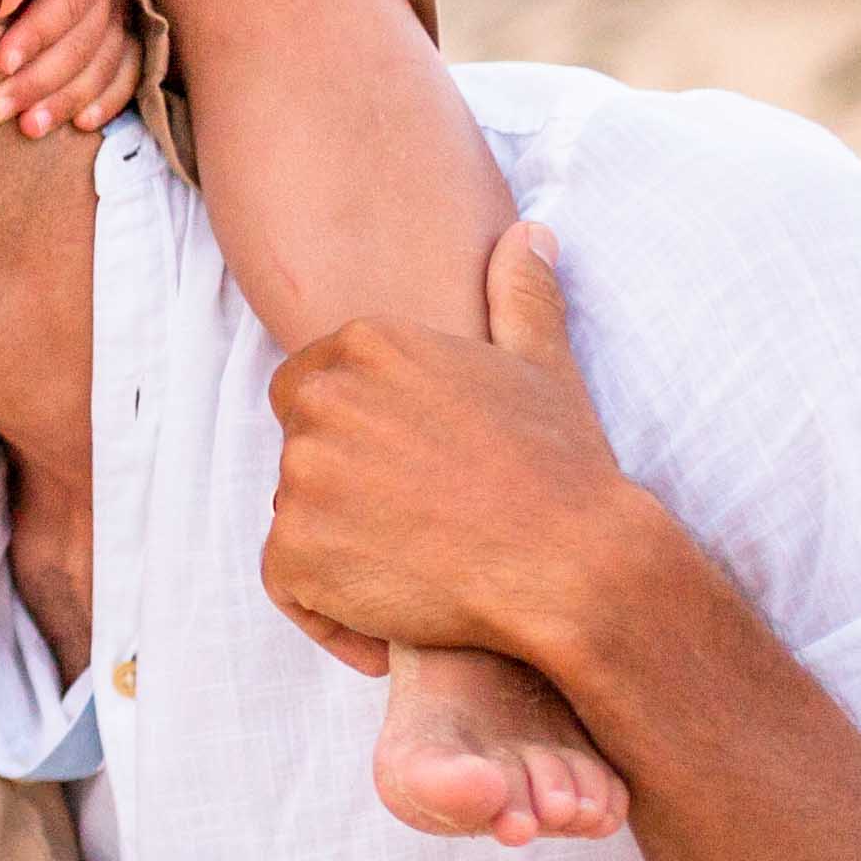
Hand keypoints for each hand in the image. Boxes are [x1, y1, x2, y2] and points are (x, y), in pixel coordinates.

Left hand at [0, 0, 146, 137]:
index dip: (36, 32)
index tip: (0, 61)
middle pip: (83, 40)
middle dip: (38, 80)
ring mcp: (124, 9)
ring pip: (103, 62)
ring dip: (66, 100)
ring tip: (28, 128)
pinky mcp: (127, 31)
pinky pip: (127, 71)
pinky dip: (109, 100)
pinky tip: (83, 123)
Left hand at [262, 224, 671, 680]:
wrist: (571, 566)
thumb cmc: (563, 468)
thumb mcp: (545, 367)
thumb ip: (520, 295)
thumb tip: (530, 234)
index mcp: (366, 345)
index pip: (313, 382)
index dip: (359, 431)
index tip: (411, 468)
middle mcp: (321, 401)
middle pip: (299, 444)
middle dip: (344, 480)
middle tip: (420, 518)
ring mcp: (300, 477)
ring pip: (296, 513)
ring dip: (341, 543)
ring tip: (420, 567)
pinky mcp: (294, 552)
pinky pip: (289, 584)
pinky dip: (330, 612)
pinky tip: (390, 627)